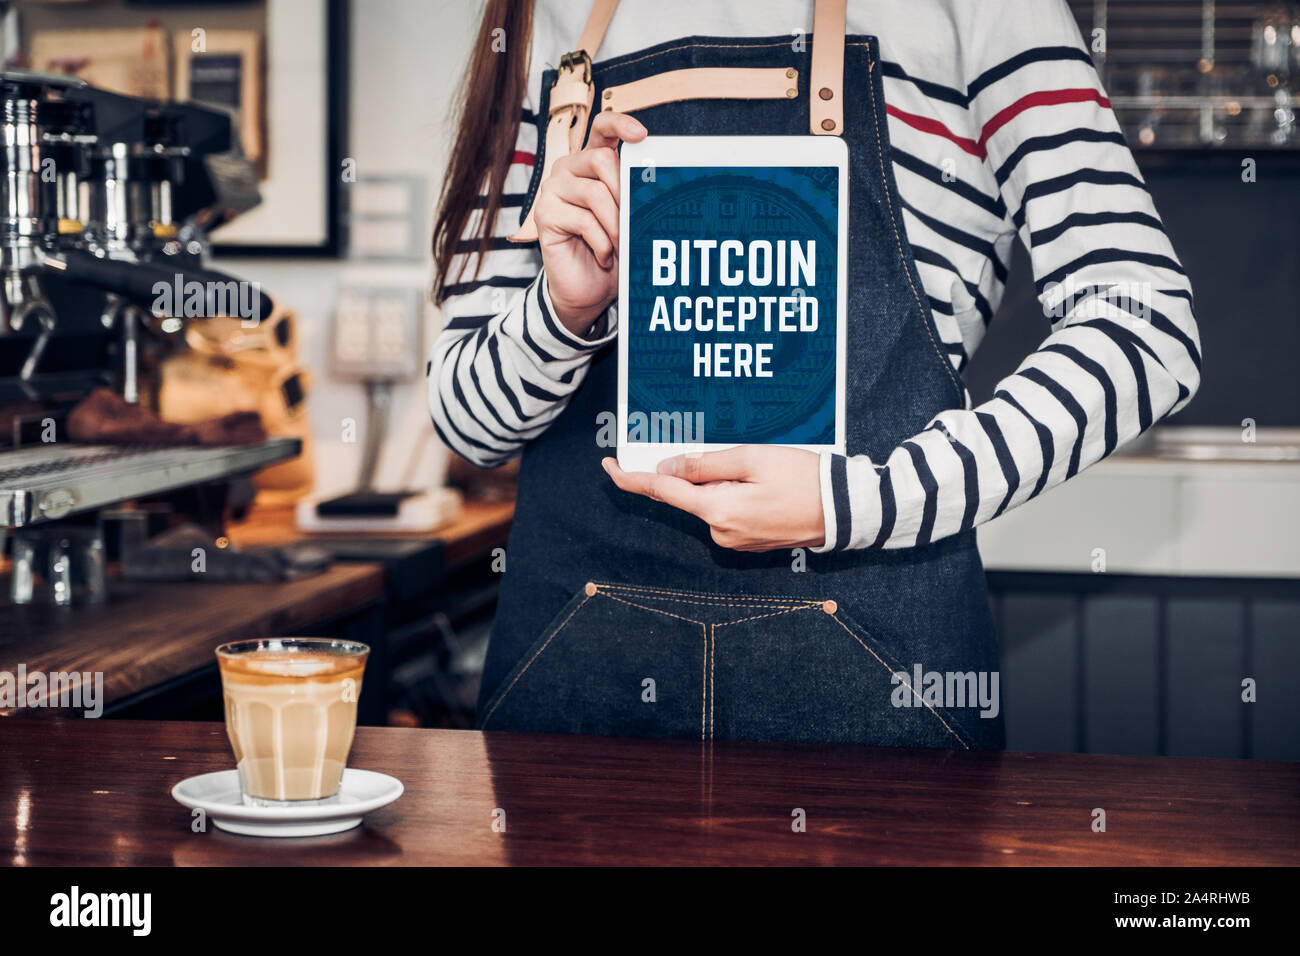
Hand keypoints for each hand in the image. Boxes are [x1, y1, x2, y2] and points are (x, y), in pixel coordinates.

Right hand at [533, 111, 645, 336]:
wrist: (588, 289)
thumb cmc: (611, 250)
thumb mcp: (628, 218)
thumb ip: (634, 195)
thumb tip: (654, 183)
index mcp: (590, 162)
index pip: (602, 128)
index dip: (620, 124)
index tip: (642, 135)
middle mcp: (568, 169)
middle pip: (602, 159)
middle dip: (625, 193)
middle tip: (636, 221)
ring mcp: (553, 190)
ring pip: (595, 193)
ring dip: (616, 224)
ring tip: (622, 245)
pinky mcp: (544, 214)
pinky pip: (583, 220)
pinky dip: (602, 242)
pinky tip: (605, 256)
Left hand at [601, 446, 825, 551]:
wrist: (846, 511)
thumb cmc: (804, 479)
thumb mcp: (752, 459)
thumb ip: (704, 464)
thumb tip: (666, 468)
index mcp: (717, 510)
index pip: (661, 491)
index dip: (631, 477)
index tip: (608, 465)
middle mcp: (721, 532)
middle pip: (689, 494)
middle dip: (699, 471)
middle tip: (734, 455)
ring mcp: (735, 541)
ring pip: (710, 502)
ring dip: (723, 482)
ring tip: (763, 470)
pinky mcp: (749, 542)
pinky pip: (728, 512)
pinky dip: (735, 494)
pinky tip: (764, 484)